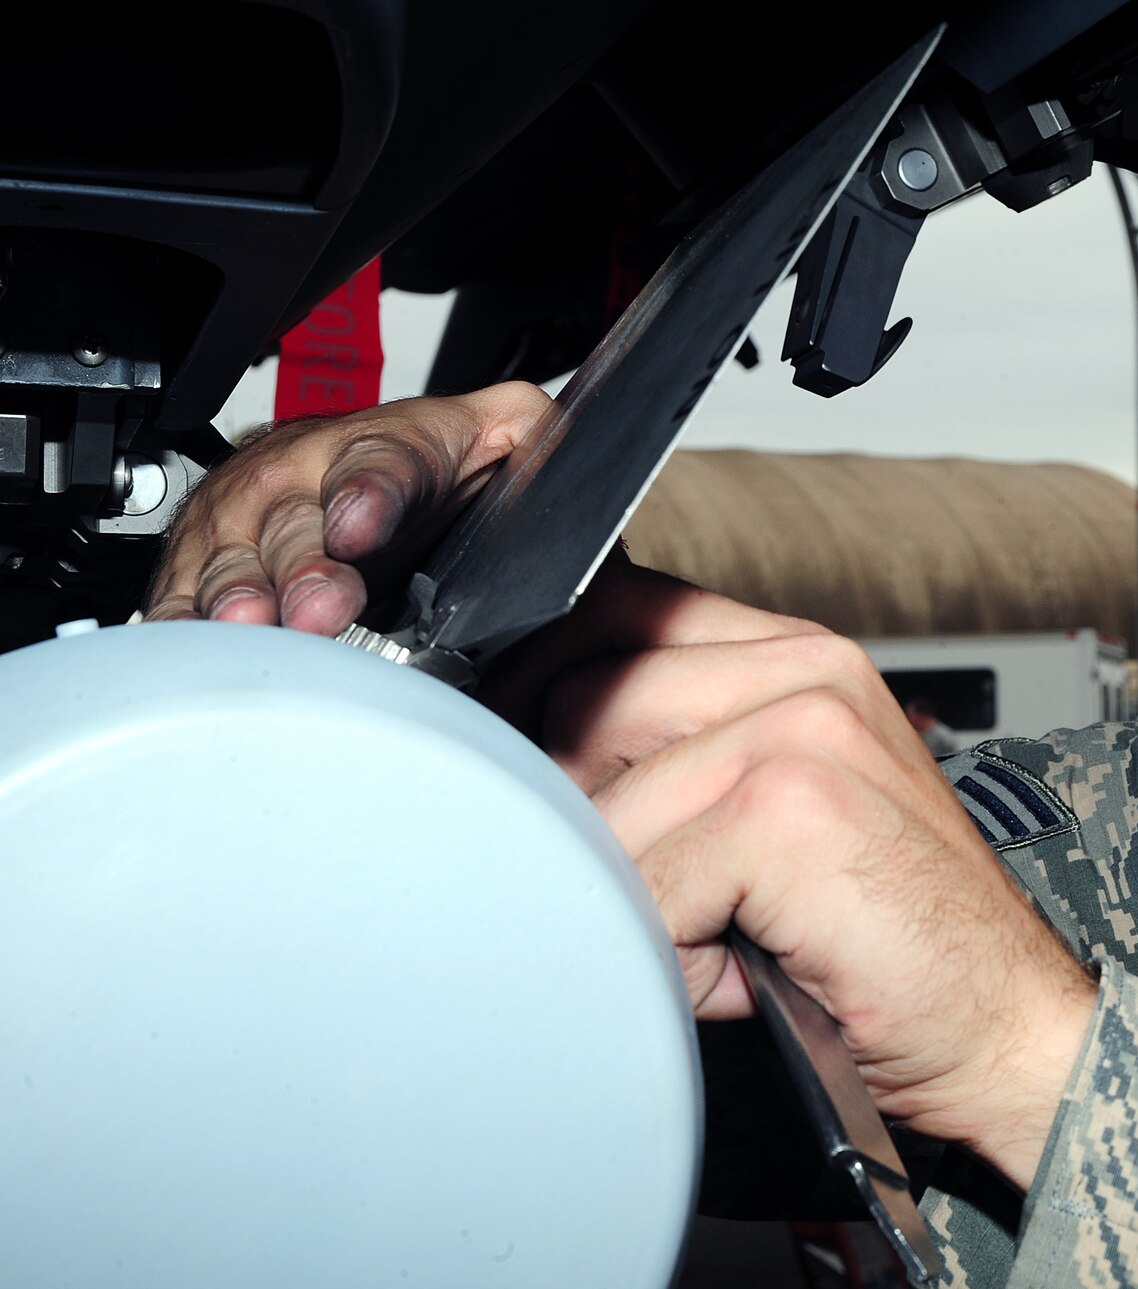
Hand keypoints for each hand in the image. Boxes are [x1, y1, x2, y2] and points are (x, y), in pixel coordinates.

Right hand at [145, 382, 552, 631]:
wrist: (358, 474)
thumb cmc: (440, 466)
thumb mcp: (512, 439)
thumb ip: (550, 455)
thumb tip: (600, 478)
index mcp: (393, 445)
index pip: (384, 462)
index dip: (371, 493)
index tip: (363, 525)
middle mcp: (310, 472)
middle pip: (299, 519)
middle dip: (302, 566)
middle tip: (315, 609)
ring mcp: (253, 515)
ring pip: (234, 555)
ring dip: (237, 595)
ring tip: (248, 627)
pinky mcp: (209, 560)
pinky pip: (185, 591)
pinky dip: (183, 621)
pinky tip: (188, 646)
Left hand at [541, 570, 1097, 1189]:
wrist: (1011, 1027)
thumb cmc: (895, 940)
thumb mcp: (783, 819)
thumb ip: (686, 764)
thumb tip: (530, 769)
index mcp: (802, 657)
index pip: (612, 615)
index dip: (555, 700)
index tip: (559, 786)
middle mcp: (805, 670)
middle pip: (578, 697)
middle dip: (581, 814)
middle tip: (667, 893)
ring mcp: (798, 730)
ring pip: (599, 805)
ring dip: (637, 899)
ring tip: (726, 938)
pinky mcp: (785, 808)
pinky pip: (642, 888)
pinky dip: (674, 959)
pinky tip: (751, 972)